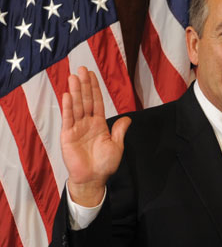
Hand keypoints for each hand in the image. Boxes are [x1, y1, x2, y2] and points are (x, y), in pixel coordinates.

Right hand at [61, 66, 130, 205]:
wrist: (93, 178)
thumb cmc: (105, 164)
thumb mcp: (117, 146)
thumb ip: (120, 131)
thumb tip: (128, 118)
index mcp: (99, 124)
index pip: (96, 102)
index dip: (94, 89)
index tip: (92, 74)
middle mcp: (87, 123)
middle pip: (85, 100)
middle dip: (84, 85)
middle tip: (81, 68)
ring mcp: (76, 128)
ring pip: (76, 106)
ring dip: (75, 91)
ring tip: (73, 76)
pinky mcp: (68, 135)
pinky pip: (68, 118)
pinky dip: (68, 107)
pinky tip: (67, 95)